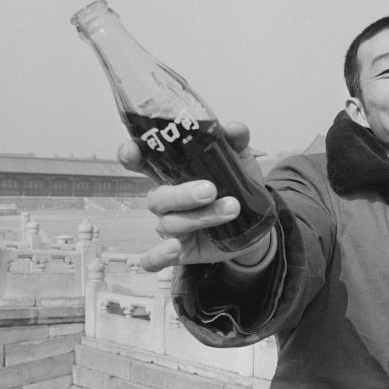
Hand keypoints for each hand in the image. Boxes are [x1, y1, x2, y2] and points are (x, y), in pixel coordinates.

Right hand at [117, 121, 263, 271]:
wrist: (257, 225)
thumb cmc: (238, 188)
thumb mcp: (240, 163)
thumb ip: (235, 143)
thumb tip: (234, 128)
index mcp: (173, 175)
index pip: (143, 163)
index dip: (132, 157)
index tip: (133, 151)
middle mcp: (167, 201)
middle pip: (158, 196)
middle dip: (182, 194)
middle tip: (210, 190)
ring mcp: (171, 227)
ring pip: (170, 223)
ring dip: (201, 217)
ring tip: (232, 208)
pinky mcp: (179, 252)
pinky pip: (155, 259)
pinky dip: (158, 256)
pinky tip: (174, 248)